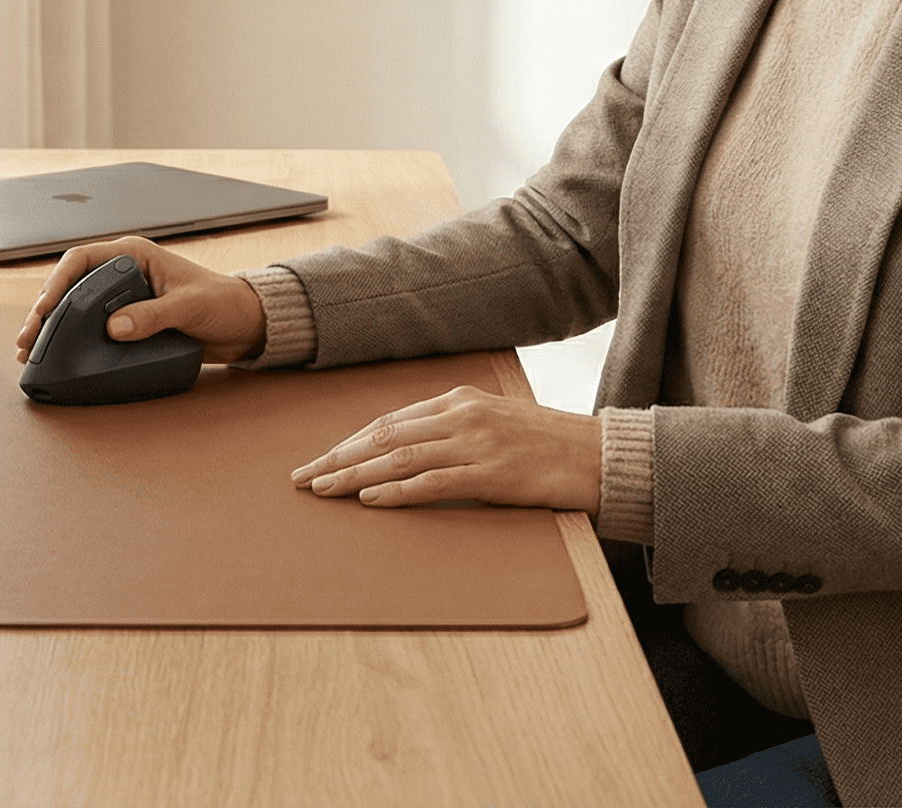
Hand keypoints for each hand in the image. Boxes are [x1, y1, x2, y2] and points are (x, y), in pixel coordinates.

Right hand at [13, 236, 268, 364]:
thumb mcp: (189, 307)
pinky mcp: (127, 320)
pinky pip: (90, 327)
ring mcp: (123, 297)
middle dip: (44, 312)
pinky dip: (70, 339)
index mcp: (134, 255)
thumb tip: (113, 328)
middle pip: (70, 286)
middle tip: (26, 339)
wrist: (245, 324)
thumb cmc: (222, 304)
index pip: (82, 259)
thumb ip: (153, 316)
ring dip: (51, 328)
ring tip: (29, 351)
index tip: (44, 309)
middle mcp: (123, 273)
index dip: (57, 282)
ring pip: (74, 308)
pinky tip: (55, 355)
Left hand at [291, 386, 601, 510]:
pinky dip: (396, 492)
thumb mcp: (494, 422)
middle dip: (339, 457)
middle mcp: (463, 416)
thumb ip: (454, 429)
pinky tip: (369, 500)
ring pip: (400, 458)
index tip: (322, 458)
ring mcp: (477, 443)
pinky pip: (433, 483)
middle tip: (304, 476)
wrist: (597, 455)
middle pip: (384, 437)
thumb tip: (407, 451)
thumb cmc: (546, 443)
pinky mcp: (492, 473)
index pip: (390, 421)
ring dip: (355, 475)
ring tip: (324, 489)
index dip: (351, 441)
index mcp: (460, 400)